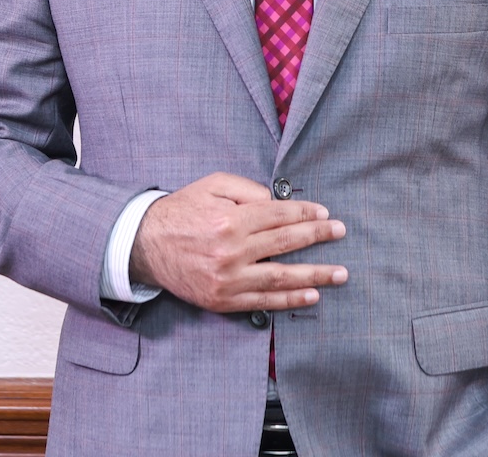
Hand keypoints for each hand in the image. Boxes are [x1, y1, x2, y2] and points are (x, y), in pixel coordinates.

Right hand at [128, 171, 346, 312]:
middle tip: (341, 233)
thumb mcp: (211, 186)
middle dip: (318, 237)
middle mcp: (232, 250)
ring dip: (315, 275)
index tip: (325, 214)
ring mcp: (228, 279)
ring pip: (281, 277)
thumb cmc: (182, 211)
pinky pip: (263, 300)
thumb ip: (246, 189)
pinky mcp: (223, 299)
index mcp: (230, 219)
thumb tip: (278, 201)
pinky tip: (311, 296)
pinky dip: (290, 299)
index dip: (305, 214)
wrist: (146, 245)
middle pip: (286, 243)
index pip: (278, 215)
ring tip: (340, 273)